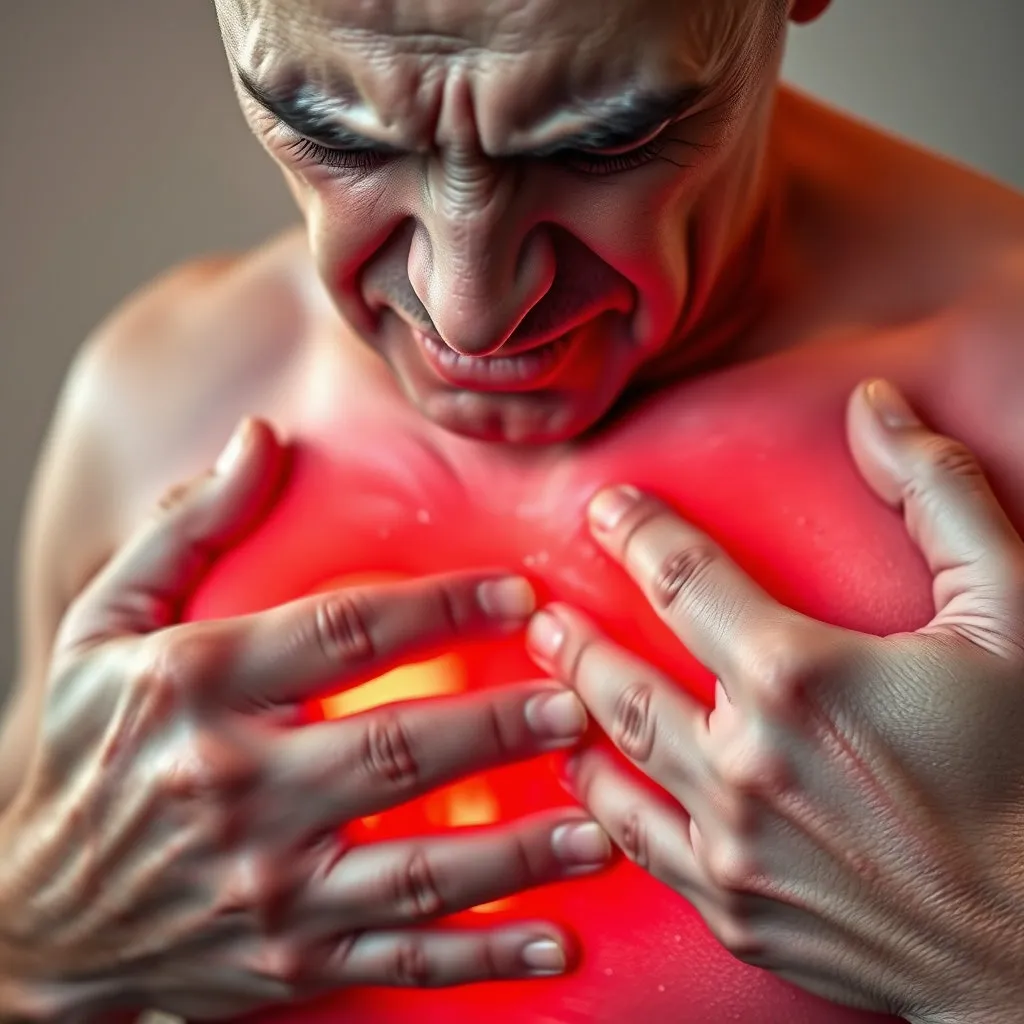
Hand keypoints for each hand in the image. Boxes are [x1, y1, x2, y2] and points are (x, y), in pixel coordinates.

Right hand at [0, 419, 606, 1021]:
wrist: (32, 913)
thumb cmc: (87, 747)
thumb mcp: (106, 623)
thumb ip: (186, 526)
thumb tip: (262, 437)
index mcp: (196, 686)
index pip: (343, 632)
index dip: (443, 607)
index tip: (520, 594)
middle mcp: (234, 788)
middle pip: (396, 750)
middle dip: (501, 724)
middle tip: (586, 701)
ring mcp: (265, 886)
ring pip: (416, 869)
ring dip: (520, 849)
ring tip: (602, 825)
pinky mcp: (287, 958)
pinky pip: (399, 960)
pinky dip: (483, 958)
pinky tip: (552, 945)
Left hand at [526, 380, 1023, 1023]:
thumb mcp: (1014, 611)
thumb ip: (938, 495)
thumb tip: (875, 407)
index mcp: (800, 675)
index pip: (682, 576)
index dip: (636, 532)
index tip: (603, 508)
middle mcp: (745, 760)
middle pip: (620, 677)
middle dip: (571, 634)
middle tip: (540, 608)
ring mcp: (733, 845)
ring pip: (615, 758)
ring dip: (572, 706)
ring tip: (545, 674)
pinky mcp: (738, 912)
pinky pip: (640, 846)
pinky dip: (600, 804)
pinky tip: (580, 781)